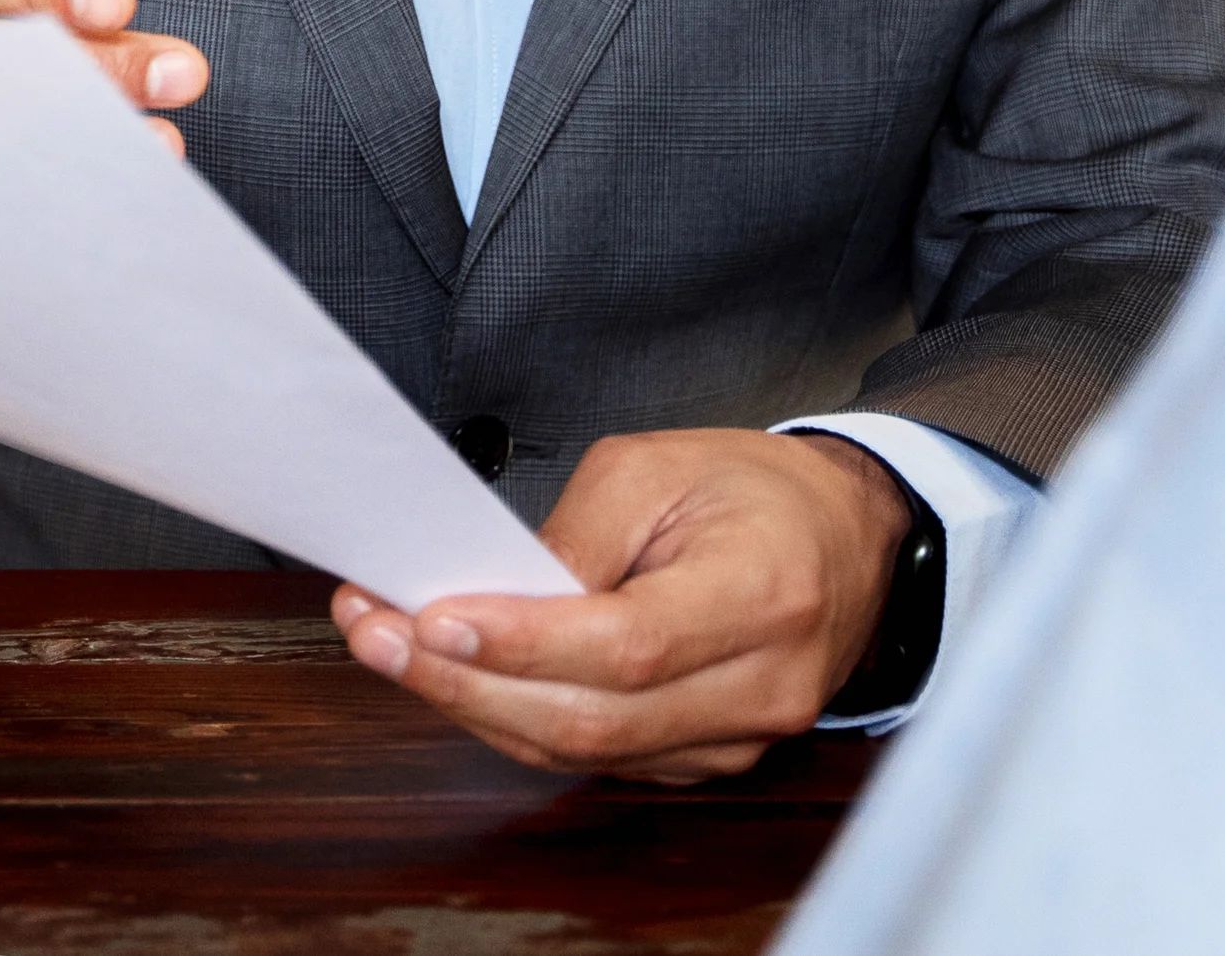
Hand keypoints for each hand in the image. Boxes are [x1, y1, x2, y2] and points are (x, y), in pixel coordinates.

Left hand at [332, 426, 910, 783]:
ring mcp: (737, 739)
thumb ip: (578, 534)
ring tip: (393, 647)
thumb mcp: (663, 464)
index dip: (524, 642)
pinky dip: (522, 719)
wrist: (847, 535)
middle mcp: (760, 685)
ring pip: (582, 751)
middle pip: (591, 719)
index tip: (432, 618)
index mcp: (764, 594)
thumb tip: (492, 598)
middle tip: (377, 633)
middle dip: (465, 683)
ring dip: (475, 706)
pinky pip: (598, 757)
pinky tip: (465, 679)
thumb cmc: (757, 488)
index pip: (629, 644)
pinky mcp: (708, 760)